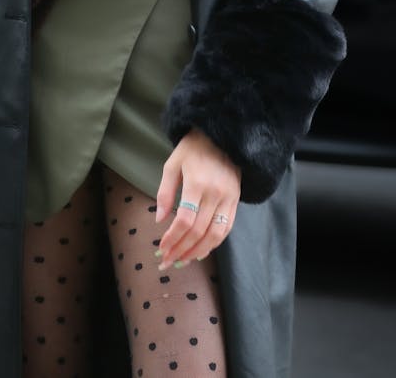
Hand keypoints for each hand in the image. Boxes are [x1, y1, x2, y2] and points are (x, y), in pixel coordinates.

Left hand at [155, 128, 240, 268]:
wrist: (222, 135)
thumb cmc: (193, 148)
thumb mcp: (172, 164)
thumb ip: (165, 191)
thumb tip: (159, 219)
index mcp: (197, 183)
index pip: (184, 220)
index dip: (172, 238)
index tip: (161, 248)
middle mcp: (215, 193)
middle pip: (198, 231)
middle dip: (181, 250)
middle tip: (167, 261)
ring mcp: (228, 198)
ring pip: (215, 235)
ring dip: (198, 252)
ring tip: (183, 260)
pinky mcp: (236, 201)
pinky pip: (227, 228)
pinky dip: (214, 244)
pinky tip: (201, 251)